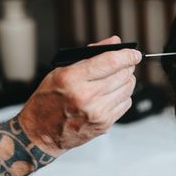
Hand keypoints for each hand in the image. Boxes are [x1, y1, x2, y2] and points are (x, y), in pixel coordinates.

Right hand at [18, 36, 139, 156]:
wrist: (41, 132)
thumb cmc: (48, 100)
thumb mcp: (60, 71)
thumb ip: (89, 55)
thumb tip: (115, 42)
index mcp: (71, 79)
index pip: (110, 62)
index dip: (127, 55)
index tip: (134, 53)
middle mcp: (85, 96)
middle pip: (122, 74)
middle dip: (128, 66)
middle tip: (125, 64)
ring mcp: (96, 112)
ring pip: (128, 88)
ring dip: (126, 80)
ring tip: (116, 79)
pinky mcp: (104, 124)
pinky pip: (126, 103)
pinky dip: (123, 96)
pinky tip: (112, 94)